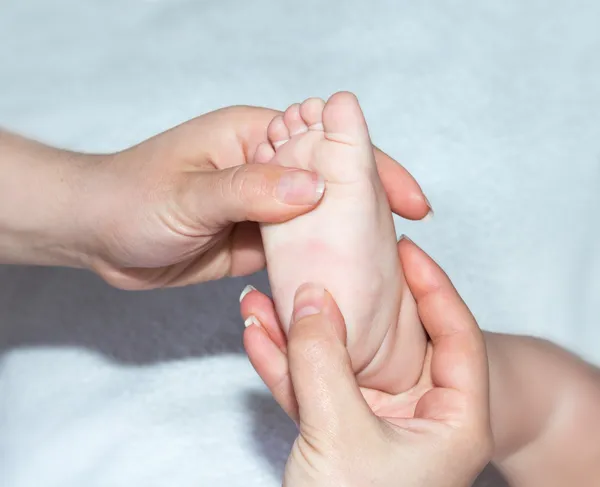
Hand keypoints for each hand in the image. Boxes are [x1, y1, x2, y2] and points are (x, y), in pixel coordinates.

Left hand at [82, 105, 429, 288]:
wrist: (97, 236)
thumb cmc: (131, 198)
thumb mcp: (191, 193)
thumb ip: (250, 190)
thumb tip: (317, 188)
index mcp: (255, 135)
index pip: (330, 145)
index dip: (375, 170)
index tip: (413, 203)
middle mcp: (265, 167)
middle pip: (333, 183)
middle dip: (371, 208)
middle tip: (410, 242)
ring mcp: (262, 205)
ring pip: (319, 219)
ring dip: (347, 239)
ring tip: (387, 265)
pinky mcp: (254, 239)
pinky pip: (296, 248)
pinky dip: (318, 261)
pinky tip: (341, 277)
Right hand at [241, 238, 492, 486]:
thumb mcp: (340, 433)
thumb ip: (324, 359)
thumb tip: (311, 296)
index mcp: (449, 417)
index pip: (454, 332)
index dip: (431, 284)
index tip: (403, 248)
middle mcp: (414, 414)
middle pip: (391, 339)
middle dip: (350, 301)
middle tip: (333, 260)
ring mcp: (371, 421)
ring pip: (339, 360)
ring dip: (300, 330)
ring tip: (267, 293)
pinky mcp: (335, 430)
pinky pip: (311, 384)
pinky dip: (282, 361)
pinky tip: (257, 331)